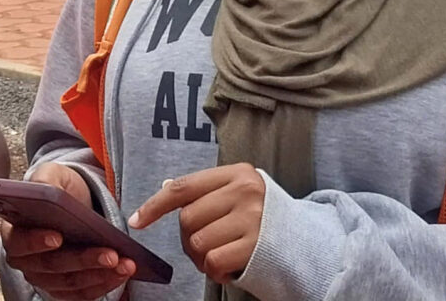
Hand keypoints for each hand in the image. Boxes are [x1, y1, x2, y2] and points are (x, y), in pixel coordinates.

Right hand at [1, 162, 136, 300]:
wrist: (73, 206)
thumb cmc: (57, 190)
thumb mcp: (50, 176)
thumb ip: (43, 181)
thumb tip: (43, 189)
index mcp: (14, 233)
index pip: (19, 243)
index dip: (36, 242)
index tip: (58, 237)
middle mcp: (26, 261)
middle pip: (51, 266)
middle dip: (83, 261)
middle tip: (110, 254)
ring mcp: (45, 278)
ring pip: (70, 283)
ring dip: (100, 275)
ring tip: (125, 264)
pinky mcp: (64, 289)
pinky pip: (83, 294)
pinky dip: (104, 285)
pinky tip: (122, 274)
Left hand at [129, 164, 266, 283]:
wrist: (309, 244)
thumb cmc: (266, 220)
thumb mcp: (241, 194)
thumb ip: (208, 191)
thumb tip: (166, 186)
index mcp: (238, 174)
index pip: (184, 187)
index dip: (154, 205)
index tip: (136, 221)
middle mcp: (245, 192)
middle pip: (187, 219)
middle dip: (189, 239)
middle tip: (208, 245)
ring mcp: (252, 218)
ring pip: (197, 242)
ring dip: (201, 258)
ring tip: (221, 256)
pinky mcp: (255, 246)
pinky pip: (212, 261)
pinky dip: (214, 271)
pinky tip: (229, 268)